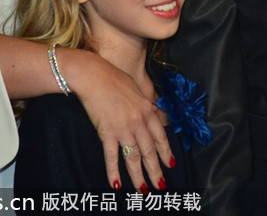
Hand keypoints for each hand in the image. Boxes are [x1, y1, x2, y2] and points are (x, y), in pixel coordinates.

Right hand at [63, 48, 172, 191]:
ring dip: (138, 177)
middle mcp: (138, 122)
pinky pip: (112, 156)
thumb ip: (145, 106)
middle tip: (161, 186)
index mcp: (147, 110)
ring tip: (143, 190)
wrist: (94, 75)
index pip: (160, 137)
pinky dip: (113, 172)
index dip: (166, 152)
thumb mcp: (137, 90)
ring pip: (134, 158)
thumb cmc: (115, 79)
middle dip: (156, 171)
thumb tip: (153, 115)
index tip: (171, 165)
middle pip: (149, 152)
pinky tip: (116, 185)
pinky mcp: (107, 132)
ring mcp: (123, 128)